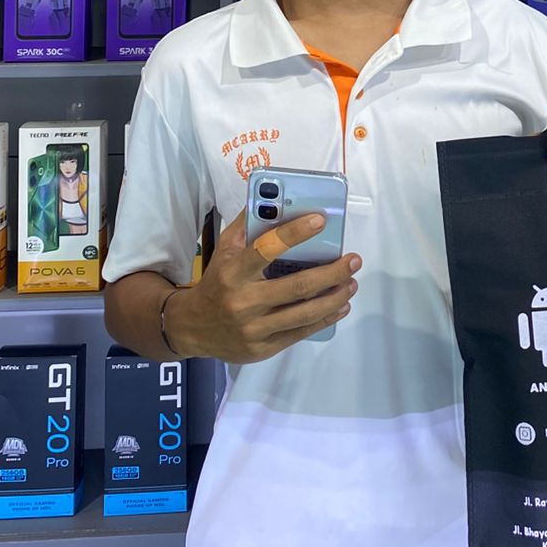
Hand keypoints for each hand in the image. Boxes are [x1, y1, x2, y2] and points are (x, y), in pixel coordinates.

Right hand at [166, 211, 360, 363]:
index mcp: (232, 271)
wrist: (192, 327)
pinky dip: (324, 318)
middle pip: (296, 287)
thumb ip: (247, 224)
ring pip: (303, 314)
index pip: (265, 249)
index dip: (294, 233)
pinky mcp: (263, 349)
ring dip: (334, 297)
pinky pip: (300, 333)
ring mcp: (254, 329)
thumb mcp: (224, 249)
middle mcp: (243, 301)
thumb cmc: (216, 280)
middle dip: (331, 273)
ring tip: (352, 282)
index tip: (320, 220)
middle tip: (353, 259)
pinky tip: (340, 305)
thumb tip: (274, 197)